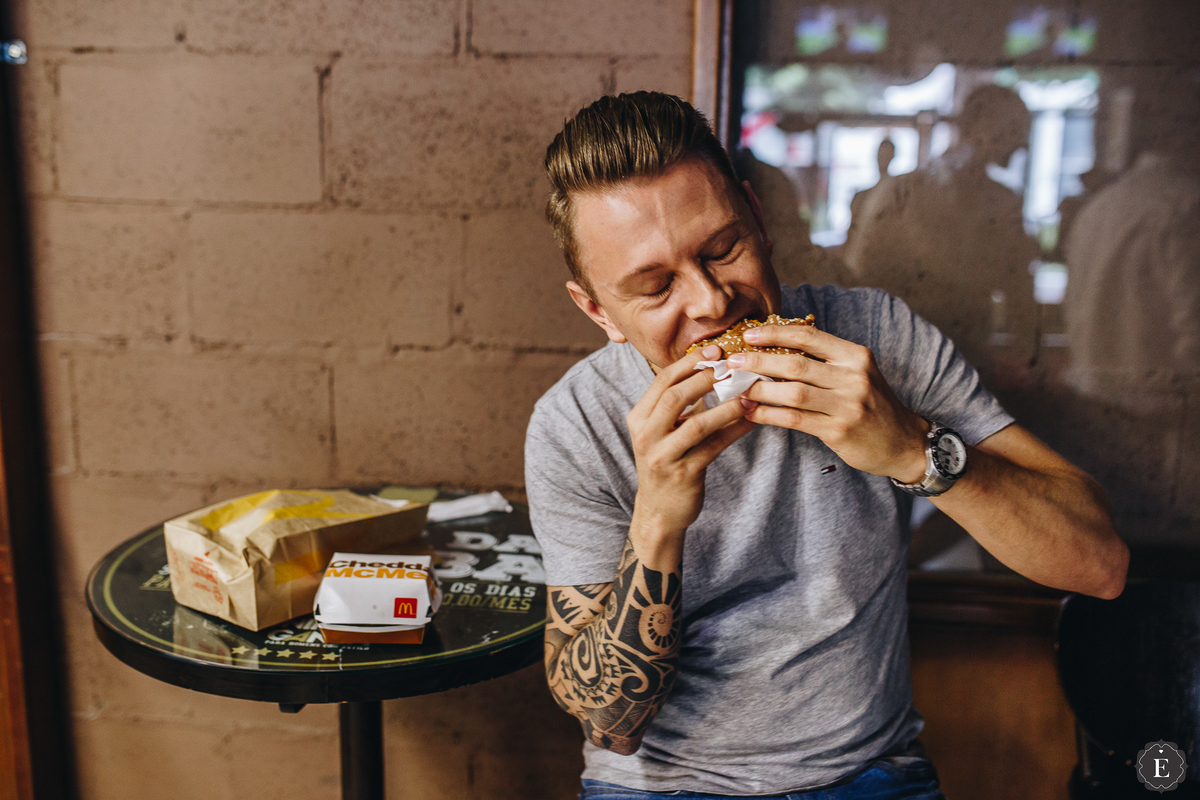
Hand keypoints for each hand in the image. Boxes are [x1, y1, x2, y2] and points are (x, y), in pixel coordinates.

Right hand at [627, 345, 755, 537]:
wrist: (659, 510)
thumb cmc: (667, 462)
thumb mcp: (662, 431)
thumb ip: (679, 405)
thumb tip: (713, 369)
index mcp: (639, 418)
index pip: (662, 381)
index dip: (690, 363)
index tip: (716, 350)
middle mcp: (646, 435)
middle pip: (675, 396)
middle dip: (706, 377)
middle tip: (734, 367)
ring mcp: (662, 456)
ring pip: (697, 424)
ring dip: (727, 407)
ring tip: (749, 395)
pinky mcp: (683, 475)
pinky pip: (714, 447)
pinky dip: (735, 431)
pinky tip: (752, 421)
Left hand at [730, 324, 927, 481]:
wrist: (903, 442)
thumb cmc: (871, 404)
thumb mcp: (856, 373)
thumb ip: (824, 361)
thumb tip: (773, 348)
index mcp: (855, 355)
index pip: (809, 335)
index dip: (775, 333)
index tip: (748, 334)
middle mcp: (853, 377)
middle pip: (795, 363)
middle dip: (758, 361)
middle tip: (732, 361)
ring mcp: (847, 405)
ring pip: (792, 392)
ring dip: (759, 389)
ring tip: (737, 388)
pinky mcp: (839, 431)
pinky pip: (794, 419)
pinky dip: (768, 414)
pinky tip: (750, 412)